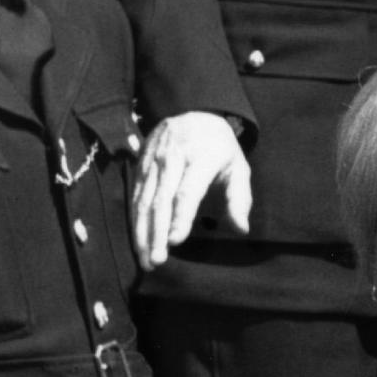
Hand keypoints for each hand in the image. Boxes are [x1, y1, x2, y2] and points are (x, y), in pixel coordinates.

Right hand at [132, 112, 251, 267]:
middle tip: (156, 262)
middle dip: (155, 233)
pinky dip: (135, 221)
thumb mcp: (238, 168)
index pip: (187, 191)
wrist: (195, 114)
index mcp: (201, 156)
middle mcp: (172, 156)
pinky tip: (139, 243)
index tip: (175, 242)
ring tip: (146, 260)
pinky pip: (135, 196)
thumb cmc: (221, 149)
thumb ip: (240, 199)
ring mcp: (152, 159)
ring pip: (143, 200)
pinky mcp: (140, 165)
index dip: (180, 217)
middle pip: (160, 200)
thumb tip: (241, 229)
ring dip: (142, 233)